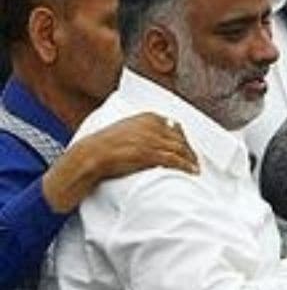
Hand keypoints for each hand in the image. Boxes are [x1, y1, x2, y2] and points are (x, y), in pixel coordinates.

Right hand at [42, 113, 198, 211]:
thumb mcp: (126, 129)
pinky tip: (191, 171)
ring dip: (190, 160)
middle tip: (194, 160)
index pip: (174, 126)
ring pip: (179, 149)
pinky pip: (173, 160)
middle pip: (179, 139)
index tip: (188, 147)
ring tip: (195, 168)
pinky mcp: (147, 154)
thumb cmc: (105, 146)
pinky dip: (185, 166)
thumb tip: (162, 132)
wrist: (88, 157)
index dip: (183, 139)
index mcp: (147, 118)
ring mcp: (149, 140)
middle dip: (189, 150)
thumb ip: (144, 128)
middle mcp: (150, 126)